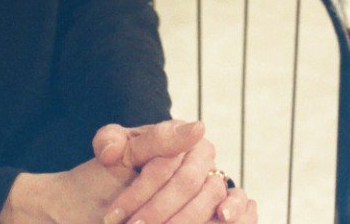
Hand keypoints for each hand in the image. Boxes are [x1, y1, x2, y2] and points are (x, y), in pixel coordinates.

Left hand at [94, 120, 257, 223]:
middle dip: (157, 211)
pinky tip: (223, 219)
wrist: (117, 192)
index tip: (116, 215)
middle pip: (186, 183)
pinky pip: (241, 205)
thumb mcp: (111, 151)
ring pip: (208, 198)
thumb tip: (115, 150)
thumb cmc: (117, 169)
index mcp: (177, 133)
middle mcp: (202, 153)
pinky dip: (237, 214)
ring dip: (183, 220)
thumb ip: (109, 142)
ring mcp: (215, 176)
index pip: (162, 163)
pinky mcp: (223, 201)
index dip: (138, 192)